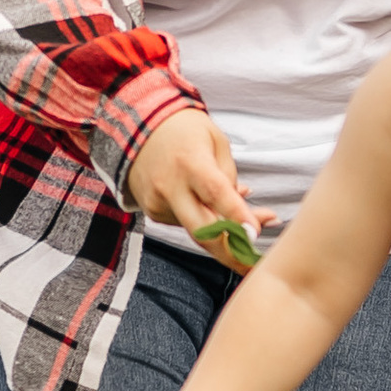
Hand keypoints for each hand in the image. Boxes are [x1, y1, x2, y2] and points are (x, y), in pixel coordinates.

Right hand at [127, 106, 271, 252]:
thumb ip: (229, 176)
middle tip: (254, 265)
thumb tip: (241, 214)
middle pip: (202, 230)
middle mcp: (170, 186)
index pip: (216, 193)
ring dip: (225, 233)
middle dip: (231, 253)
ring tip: (252, 219)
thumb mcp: (215, 141)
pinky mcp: (153, 212)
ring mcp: (158, 202)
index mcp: (189, 162)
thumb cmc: (184, 130)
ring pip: (197, 230)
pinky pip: (186, 222)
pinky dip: (204, 220)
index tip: (256, 234)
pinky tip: (215, 206)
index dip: (236, 216)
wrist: (135, 126)